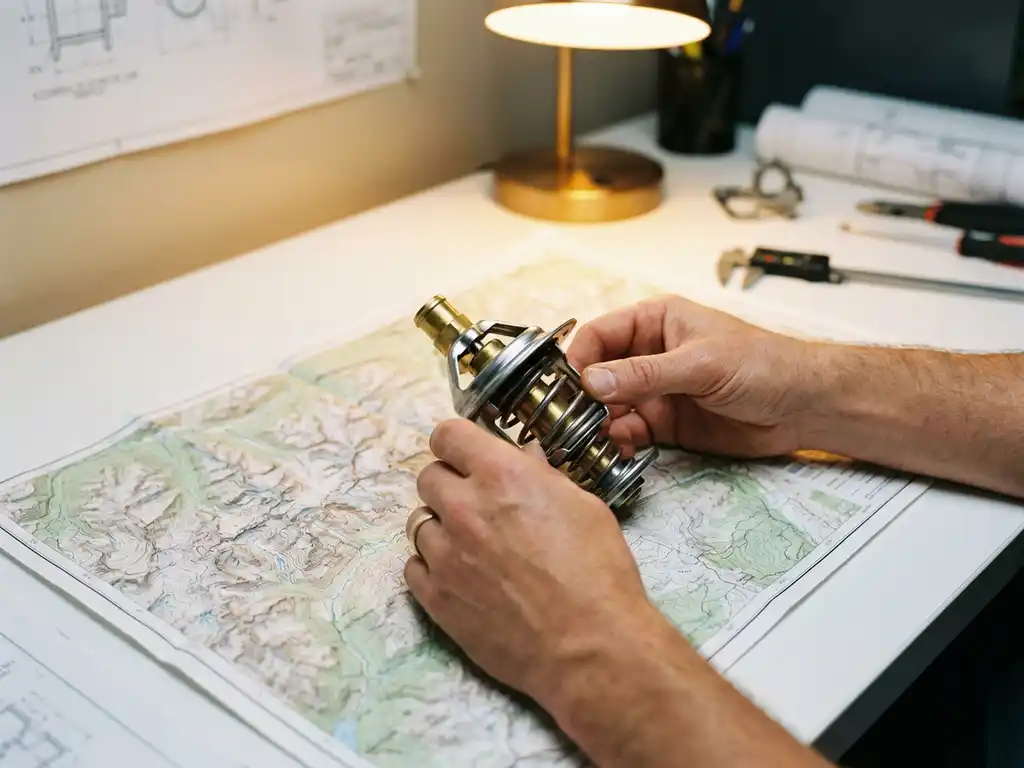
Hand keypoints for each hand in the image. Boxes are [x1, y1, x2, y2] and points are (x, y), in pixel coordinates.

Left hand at [405, 418, 667, 708]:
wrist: (590, 646)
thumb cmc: (598, 572)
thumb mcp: (583, 506)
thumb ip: (543, 476)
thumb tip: (524, 457)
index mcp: (502, 476)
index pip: (448, 435)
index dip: (458, 442)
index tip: (467, 454)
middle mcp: (464, 509)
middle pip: (428, 476)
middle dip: (451, 482)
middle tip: (477, 502)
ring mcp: (445, 555)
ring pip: (417, 521)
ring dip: (441, 525)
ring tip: (471, 544)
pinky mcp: (436, 598)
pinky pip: (413, 566)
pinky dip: (432, 565)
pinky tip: (461, 575)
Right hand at [567, 294, 822, 457]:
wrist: (804, 406)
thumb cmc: (762, 365)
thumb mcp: (700, 364)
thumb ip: (644, 374)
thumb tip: (592, 381)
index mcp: (656, 322)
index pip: (600, 334)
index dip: (578, 358)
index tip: (564, 385)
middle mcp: (648, 355)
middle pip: (598, 373)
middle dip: (582, 396)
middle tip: (569, 420)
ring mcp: (655, 391)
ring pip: (609, 407)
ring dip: (597, 423)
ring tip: (592, 440)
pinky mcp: (665, 424)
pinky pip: (629, 433)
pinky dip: (617, 443)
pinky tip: (617, 451)